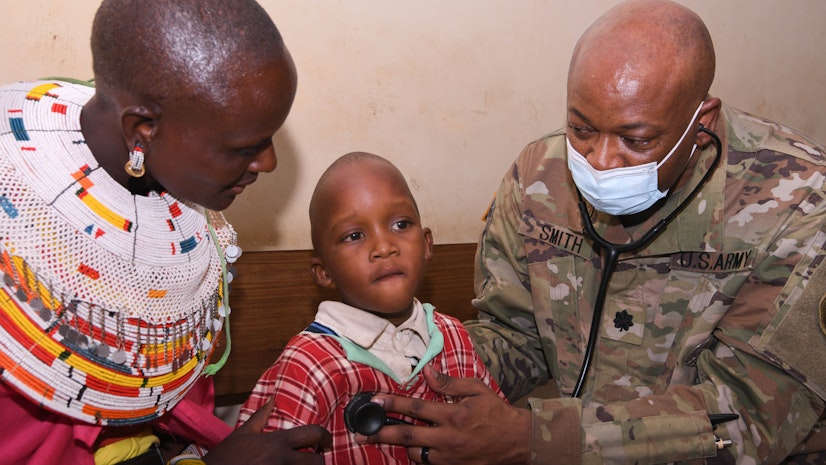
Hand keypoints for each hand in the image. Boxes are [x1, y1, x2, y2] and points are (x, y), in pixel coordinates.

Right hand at [204, 398, 331, 464]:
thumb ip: (260, 417)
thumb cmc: (225, 458)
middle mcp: (282, 459)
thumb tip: (272, 400)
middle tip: (313, 459)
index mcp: (276, 442)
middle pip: (317, 462)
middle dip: (318, 461)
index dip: (325, 437)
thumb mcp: (242, 434)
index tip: (326, 441)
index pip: (313, 434)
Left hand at [359, 366, 530, 464]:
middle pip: (406, 436)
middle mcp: (447, 438)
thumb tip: (427, 371)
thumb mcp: (476, 390)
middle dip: (380, 433)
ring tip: (389, 438)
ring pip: (415, 454)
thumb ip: (449, 383)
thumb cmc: (495, 413)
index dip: (392, 403)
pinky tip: (414, 449)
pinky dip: (419, 456)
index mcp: (453, 415)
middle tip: (361, 432)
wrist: (516, 442)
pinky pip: (428, 463)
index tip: (375, 400)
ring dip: (401, 446)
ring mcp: (449, 457)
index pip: (415, 408)